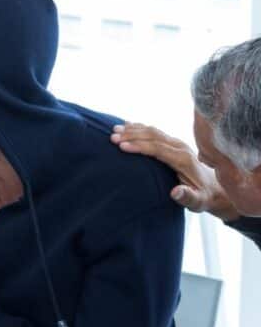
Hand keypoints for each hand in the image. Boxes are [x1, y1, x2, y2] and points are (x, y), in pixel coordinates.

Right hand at [112, 123, 239, 220]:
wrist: (215, 187)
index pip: (158, 149)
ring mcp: (177, 143)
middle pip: (153, 136)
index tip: (121, 146)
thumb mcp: (197, 201)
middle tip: (112, 137)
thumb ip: (187, 197)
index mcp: (184, 160)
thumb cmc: (202, 196)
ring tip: (114, 130)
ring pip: (153, 131)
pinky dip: (140, 128)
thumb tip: (176, 192)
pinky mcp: (174, 143)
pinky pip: (155, 132)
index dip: (139, 146)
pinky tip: (127, 125)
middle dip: (132, 135)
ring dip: (133, 130)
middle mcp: (181, 148)